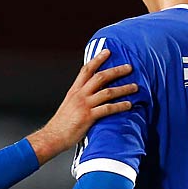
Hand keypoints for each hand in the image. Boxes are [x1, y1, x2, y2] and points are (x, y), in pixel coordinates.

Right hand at [28, 48, 137, 162]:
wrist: (52, 137)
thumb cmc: (61, 125)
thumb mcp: (69, 105)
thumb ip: (80, 98)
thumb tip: (92, 95)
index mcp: (74, 91)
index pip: (86, 70)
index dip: (97, 59)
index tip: (107, 51)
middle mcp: (79, 95)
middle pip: (100, 77)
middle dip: (116, 71)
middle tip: (129, 67)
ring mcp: (84, 105)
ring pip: (107, 92)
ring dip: (123, 88)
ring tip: (135, 87)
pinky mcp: (88, 117)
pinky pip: (108, 108)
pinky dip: (120, 105)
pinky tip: (129, 105)